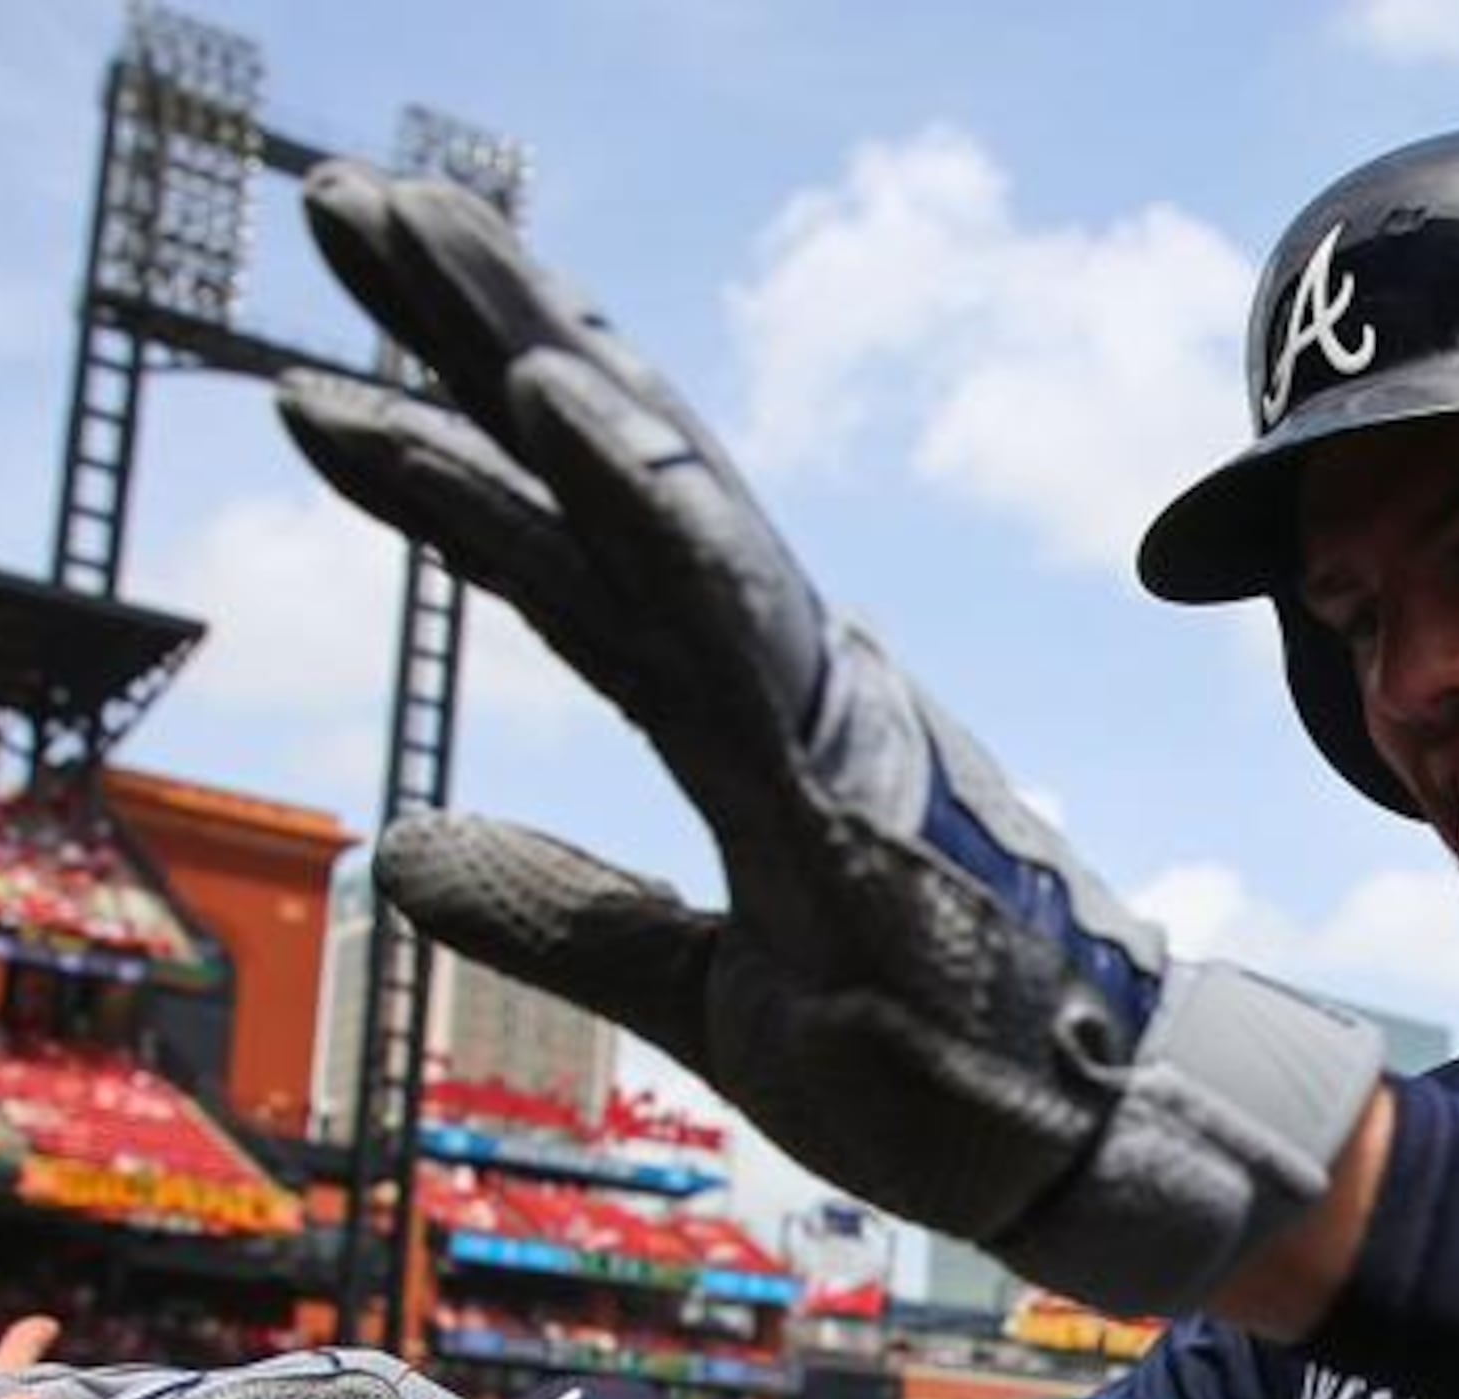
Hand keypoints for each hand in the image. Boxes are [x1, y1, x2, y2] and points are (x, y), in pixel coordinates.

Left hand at [274, 164, 1383, 1315]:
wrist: (1107, 1144)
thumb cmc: (942, 1064)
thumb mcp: (711, 996)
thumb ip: (565, 911)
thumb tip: (406, 847)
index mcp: (754, 708)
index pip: (587, 538)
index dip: (472, 423)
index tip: (355, 319)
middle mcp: (782, 673)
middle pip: (610, 465)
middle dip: (476, 320)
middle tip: (351, 195)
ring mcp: (812, 713)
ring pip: (646, 499)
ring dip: (520, 356)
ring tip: (405, 231)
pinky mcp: (835, 784)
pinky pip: (722, 619)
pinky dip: (639, 500)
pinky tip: (548, 398)